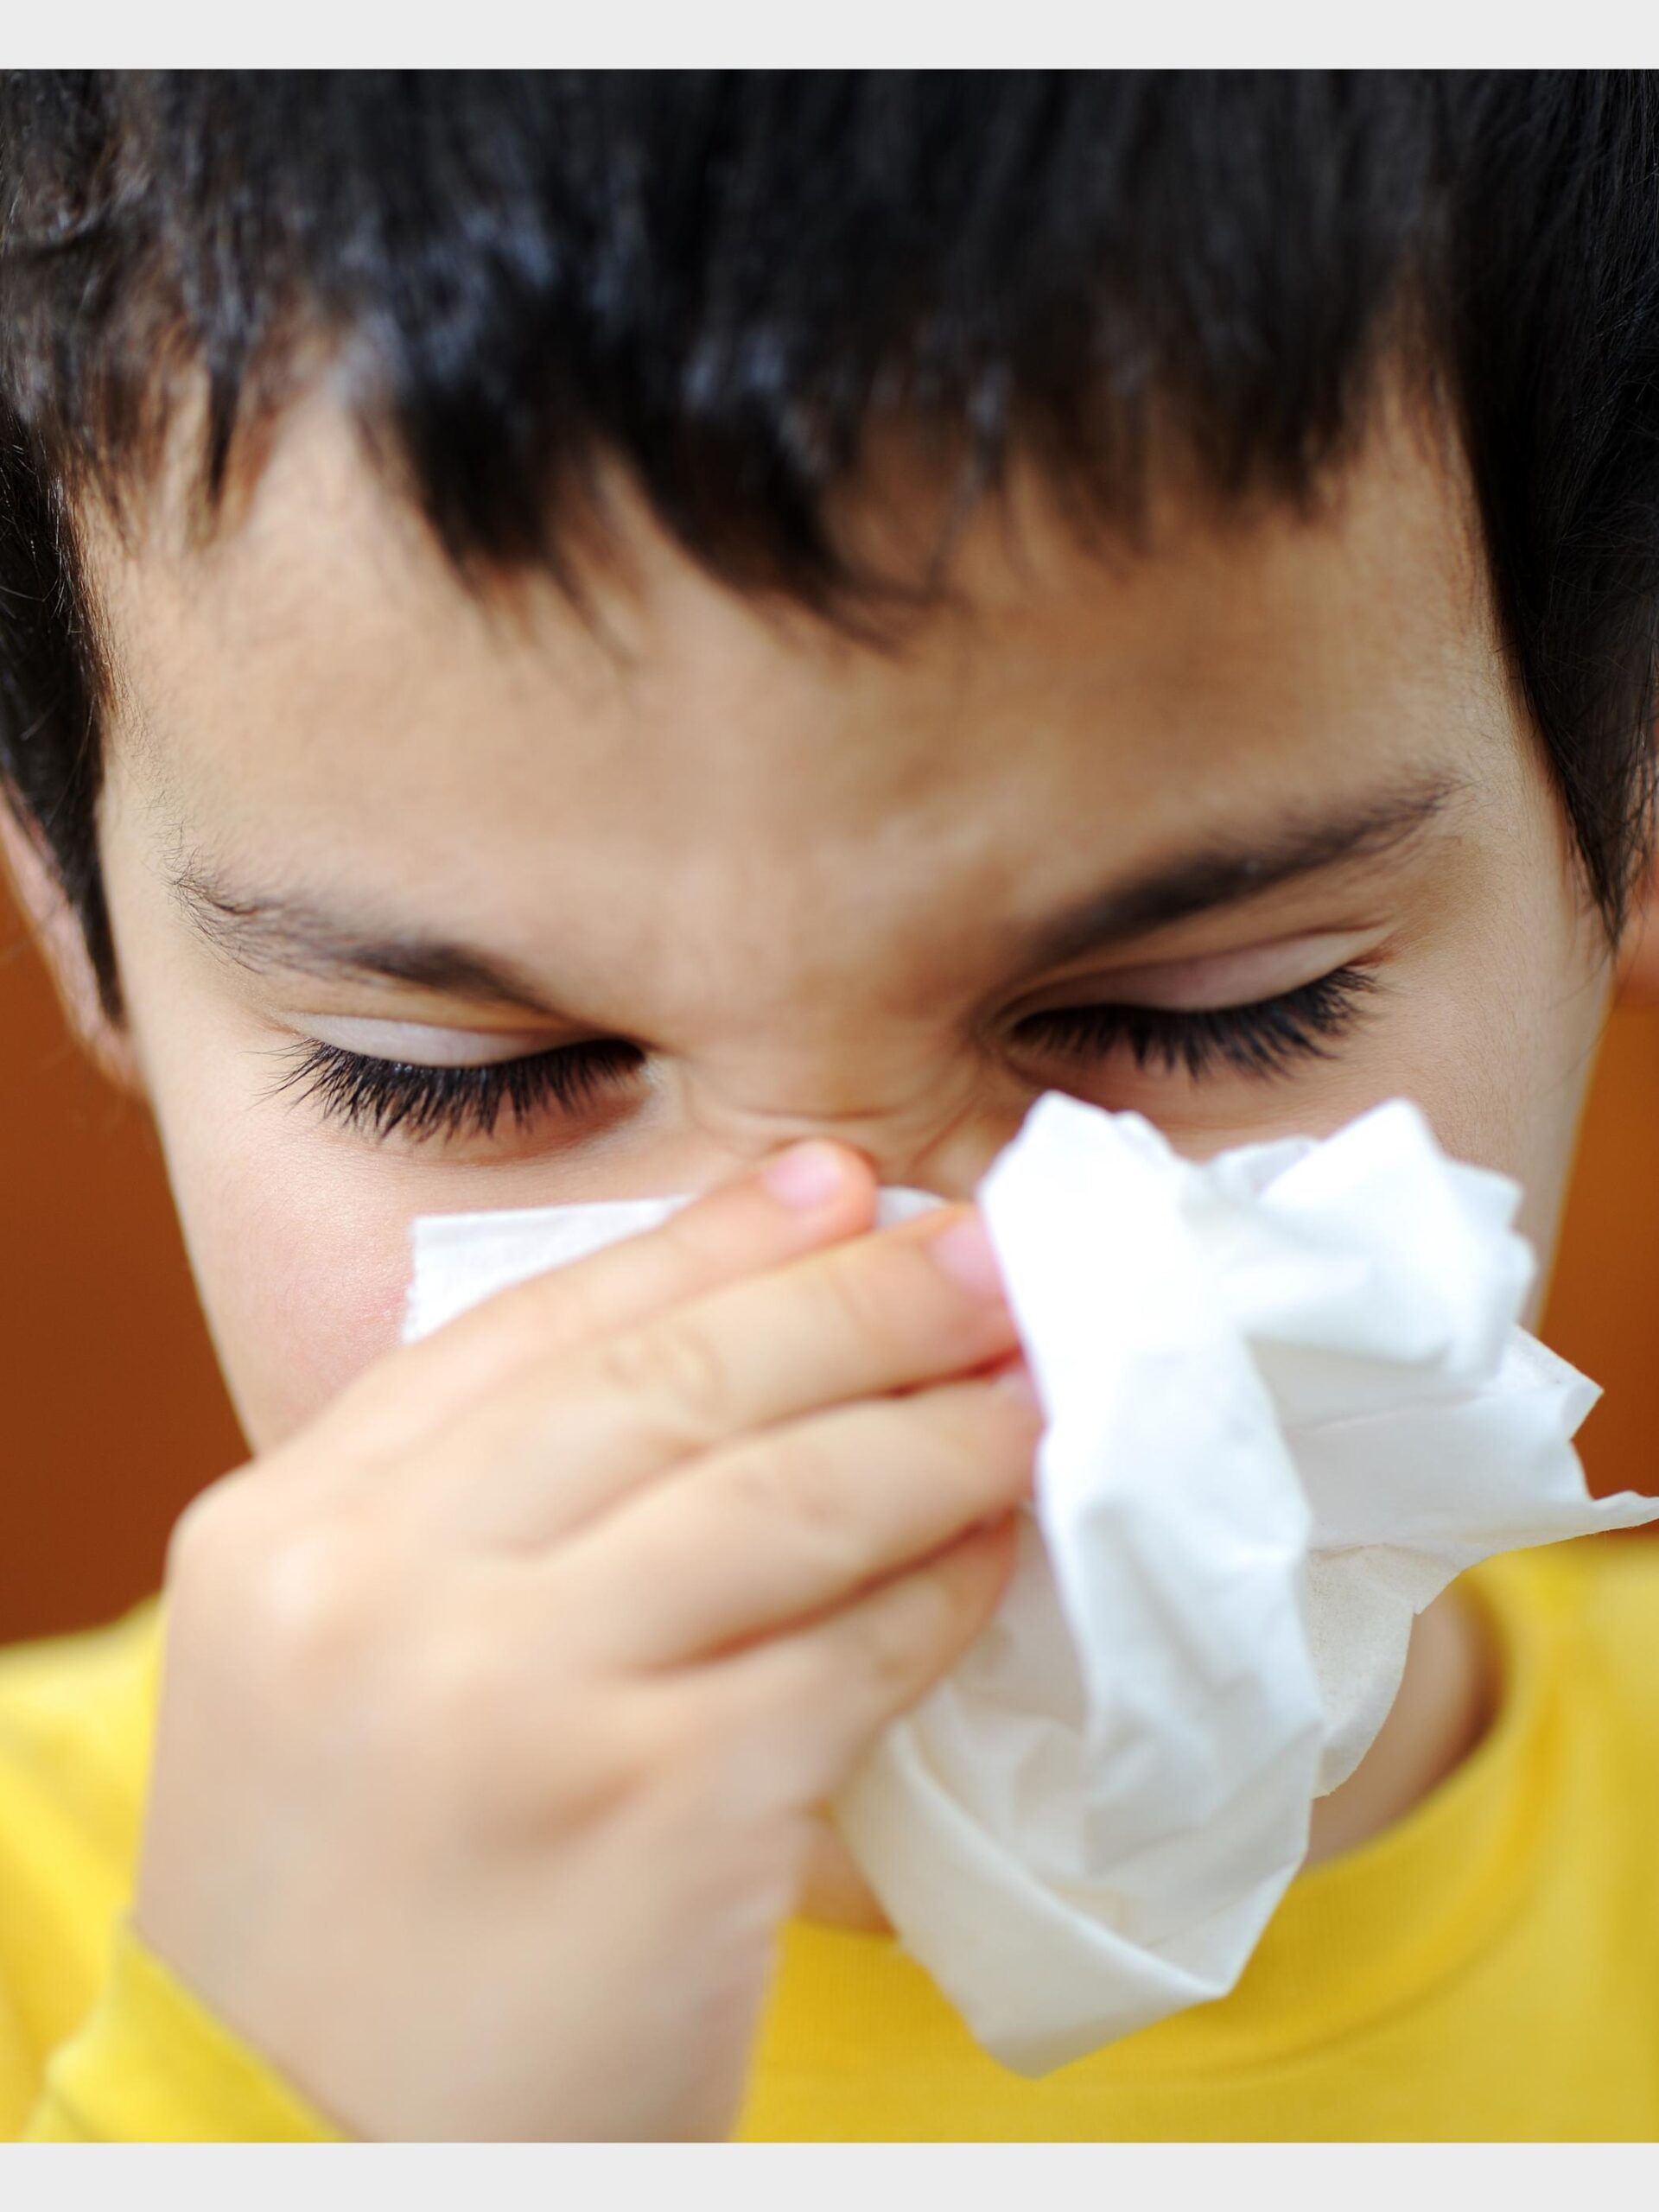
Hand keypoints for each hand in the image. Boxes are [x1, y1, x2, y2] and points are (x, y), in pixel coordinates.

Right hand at [132, 1141, 1037, 2139]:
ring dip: (930, 1427)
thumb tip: (726, 1346)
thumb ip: (482, 1519)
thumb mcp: (342, 1679)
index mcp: (284, 1531)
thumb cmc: (353, 1927)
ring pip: (780, 1488)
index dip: (703, 1239)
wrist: (311, 2182)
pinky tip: (991, 1552)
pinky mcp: (651, 1808)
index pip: (530, 1324)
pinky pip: (843, 1648)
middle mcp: (374, 1585)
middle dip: (853, 1297)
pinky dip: (936, 1586)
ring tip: (1023, 1388)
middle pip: (669, 1374)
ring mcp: (509, 1692)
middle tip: (981, 1251)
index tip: (834, 1182)